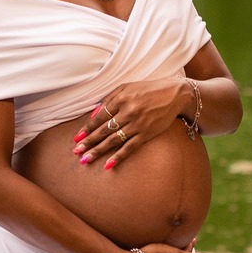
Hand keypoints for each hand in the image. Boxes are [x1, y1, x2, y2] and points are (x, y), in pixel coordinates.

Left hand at [74, 75, 195, 169]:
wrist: (175, 94)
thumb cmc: (148, 90)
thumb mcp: (127, 87)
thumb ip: (109, 99)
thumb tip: (93, 114)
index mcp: (121, 98)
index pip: (99, 117)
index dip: (87, 128)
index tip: (77, 138)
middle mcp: (128, 111)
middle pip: (103, 130)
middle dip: (88, 142)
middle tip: (76, 152)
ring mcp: (137, 124)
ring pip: (113, 140)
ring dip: (98, 151)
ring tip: (85, 159)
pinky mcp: (147, 134)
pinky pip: (129, 147)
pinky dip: (118, 157)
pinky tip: (108, 165)